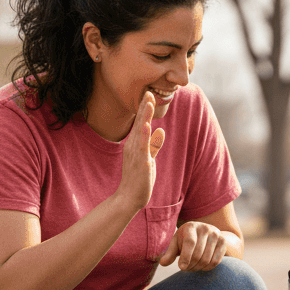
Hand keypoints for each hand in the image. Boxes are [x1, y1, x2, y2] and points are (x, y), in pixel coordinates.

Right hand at [117, 92, 162, 210]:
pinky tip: (148, 125)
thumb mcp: (149, 158)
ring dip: (144, 116)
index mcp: (135, 144)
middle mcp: (133, 145)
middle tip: (148, 91)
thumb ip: (154, 144)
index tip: (149, 94)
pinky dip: (145, 135)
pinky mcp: (140, 162)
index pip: (141, 123)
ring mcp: (135, 153)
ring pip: (140, 131)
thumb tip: (160, 130)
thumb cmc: (138, 178)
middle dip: (144, 107)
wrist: (129, 198)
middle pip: (140, 122)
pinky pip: (143, 147)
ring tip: (148, 101)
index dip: (145, 109)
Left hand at [160, 221, 228, 270]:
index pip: (190, 242)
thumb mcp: (176, 243)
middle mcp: (205, 228)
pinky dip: (207, 268)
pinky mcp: (223, 242)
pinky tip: (201, 267)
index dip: (186, 257)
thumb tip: (163, 263)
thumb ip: (170, 253)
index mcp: (191, 226)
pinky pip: (216, 261)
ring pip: (206, 259)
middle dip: (190, 265)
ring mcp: (216, 234)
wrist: (204, 233)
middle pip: (198, 254)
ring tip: (192, 268)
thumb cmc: (186, 239)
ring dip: (198, 268)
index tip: (181, 268)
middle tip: (185, 269)